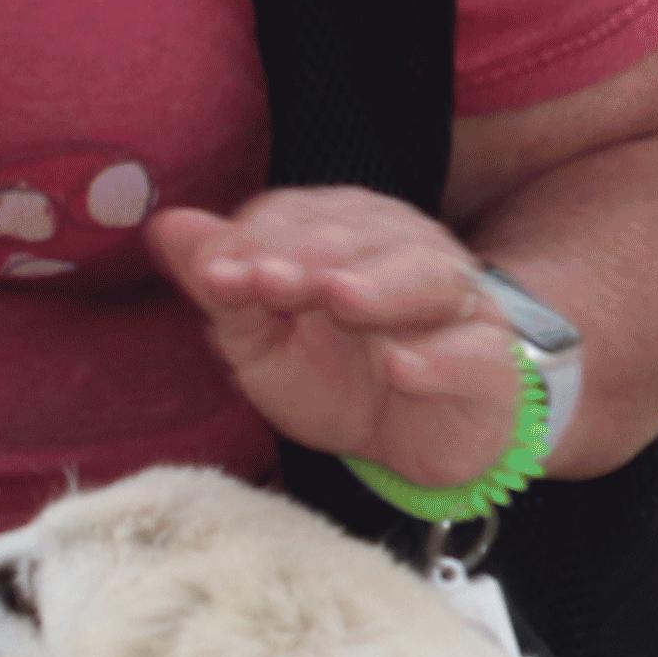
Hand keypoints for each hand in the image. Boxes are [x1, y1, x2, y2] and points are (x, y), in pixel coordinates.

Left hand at [145, 188, 531, 495]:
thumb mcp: (262, 341)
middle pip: (366, 236)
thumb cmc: (336, 377)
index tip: (216, 276)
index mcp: (348, 233)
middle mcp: (407, 252)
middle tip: (268, 283)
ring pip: (427, 278)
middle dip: (313, 256)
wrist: (417, 440)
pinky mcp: (490, 363)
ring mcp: (455, 305)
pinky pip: (472, 353)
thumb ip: (221, 284)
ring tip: (339, 298)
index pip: (302, 216)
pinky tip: (402, 365)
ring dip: (380, 287)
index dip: (259, 241)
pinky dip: (438, 358)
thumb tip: (167, 224)